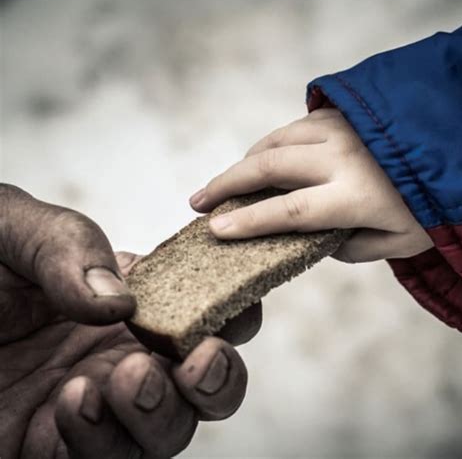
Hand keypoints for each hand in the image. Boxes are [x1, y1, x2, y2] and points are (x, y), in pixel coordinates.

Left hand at [0, 184, 259, 458]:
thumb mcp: (14, 227)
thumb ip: (71, 247)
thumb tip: (119, 302)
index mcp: (129, 298)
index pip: (203, 309)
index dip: (234, 310)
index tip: (236, 302)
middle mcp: (123, 352)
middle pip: (204, 383)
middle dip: (218, 378)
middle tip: (200, 359)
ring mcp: (93, 404)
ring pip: (165, 431)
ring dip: (161, 411)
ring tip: (125, 377)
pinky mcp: (51, 447)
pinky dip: (100, 439)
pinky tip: (73, 400)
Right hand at [190, 109, 432, 261]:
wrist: (460, 145)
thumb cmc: (433, 203)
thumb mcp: (399, 241)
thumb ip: (351, 248)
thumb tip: (313, 241)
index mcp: (354, 196)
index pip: (287, 212)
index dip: (247, 223)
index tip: (213, 230)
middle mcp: (339, 158)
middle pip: (266, 167)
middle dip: (225, 184)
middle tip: (196, 202)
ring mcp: (337, 130)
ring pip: (273, 142)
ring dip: (243, 164)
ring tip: (224, 184)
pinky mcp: (337, 115)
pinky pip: (290, 129)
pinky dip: (268, 146)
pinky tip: (261, 160)